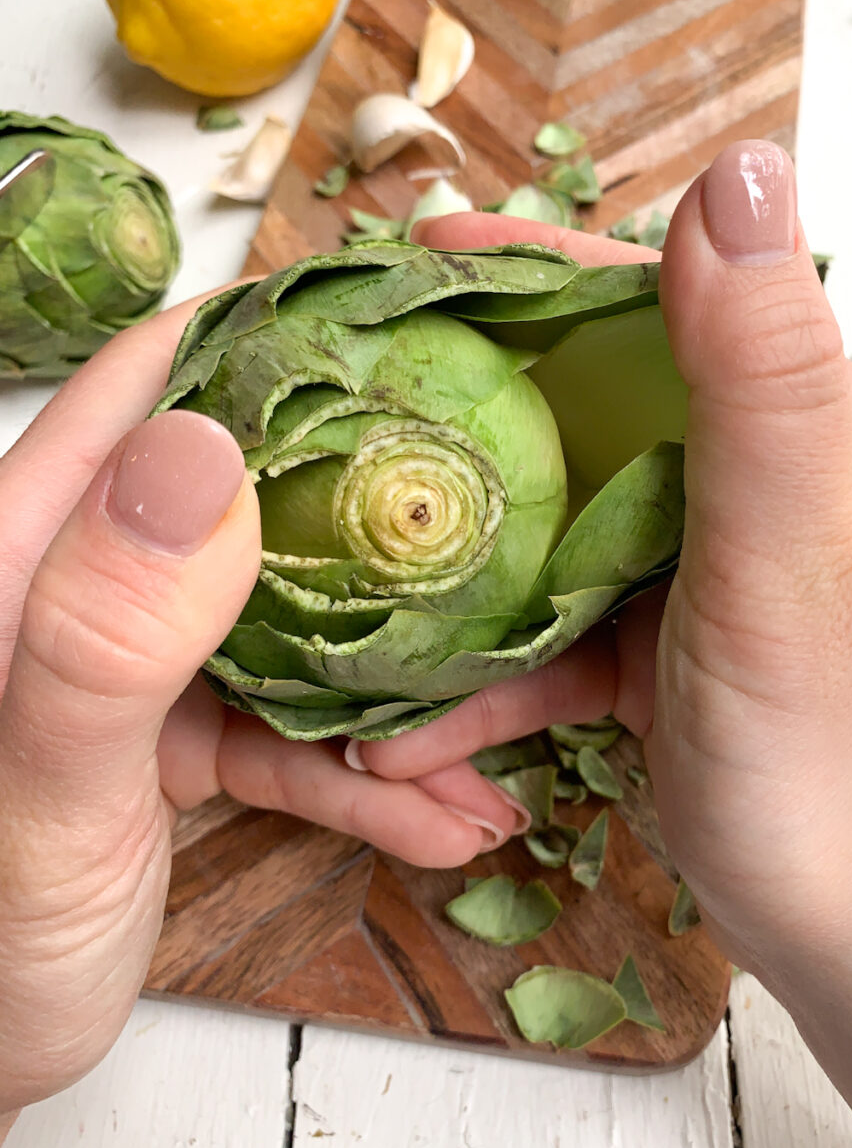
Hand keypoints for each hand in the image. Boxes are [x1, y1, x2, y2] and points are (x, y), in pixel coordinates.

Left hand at [0, 295, 526, 1124]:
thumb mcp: (45, 787)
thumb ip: (108, 628)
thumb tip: (210, 446)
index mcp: (35, 552)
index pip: (156, 389)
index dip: (276, 337)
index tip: (413, 327)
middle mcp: (91, 588)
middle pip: (256, 502)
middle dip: (382, 509)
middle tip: (508, 503)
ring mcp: (139, 667)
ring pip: (295, 629)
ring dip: (397, 681)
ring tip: (505, 720)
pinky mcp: (171, 747)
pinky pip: (289, 737)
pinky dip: (366, 778)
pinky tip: (448, 820)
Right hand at [363, 142, 851, 986]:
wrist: (851, 937)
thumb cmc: (835, 762)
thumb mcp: (788, 558)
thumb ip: (759, 374)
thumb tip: (740, 175)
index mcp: (814, 427)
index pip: (673, 301)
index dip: (547, 271)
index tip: (423, 257)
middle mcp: (757, 477)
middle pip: (591, 402)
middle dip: (471, 400)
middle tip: (352, 398)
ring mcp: (700, 560)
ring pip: (553, 511)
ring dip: (455, 547)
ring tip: (350, 557)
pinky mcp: (656, 638)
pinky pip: (550, 618)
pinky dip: (480, 660)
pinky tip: (404, 716)